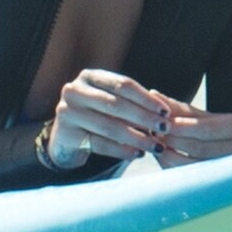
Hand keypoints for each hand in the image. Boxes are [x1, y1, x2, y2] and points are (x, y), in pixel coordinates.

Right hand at [46, 69, 173, 167]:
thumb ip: (132, 103)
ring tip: (155, 146)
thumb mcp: (111, 102)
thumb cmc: (97, 116)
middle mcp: (75, 90)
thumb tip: (164, 113)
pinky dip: (121, 150)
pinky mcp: (66, 134)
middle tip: (164, 129)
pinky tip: (137, 154)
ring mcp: (67, 111)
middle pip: (116, 104)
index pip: (123, 85)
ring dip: (137, 137)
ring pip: (109, 126)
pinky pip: (99, 144)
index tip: (165, 112)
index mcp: (90, 76)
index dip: (146, 99)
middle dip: (144, 118)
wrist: (66, 138)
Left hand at [149, 95, 231, 168]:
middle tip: (153, 135)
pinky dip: (173, 166)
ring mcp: (229, 168)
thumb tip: (153, 94)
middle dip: (173, 141)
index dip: (181, 127)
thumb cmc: (209, 128)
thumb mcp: (196, 116)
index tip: (160, 124)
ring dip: (169, 155)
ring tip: (154, 145)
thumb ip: (176, 107)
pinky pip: (190, 176)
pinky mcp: (217, 182)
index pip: (205, 128)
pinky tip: (161, 157)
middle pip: (199, 148)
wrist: (226, 150)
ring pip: (193, 165)